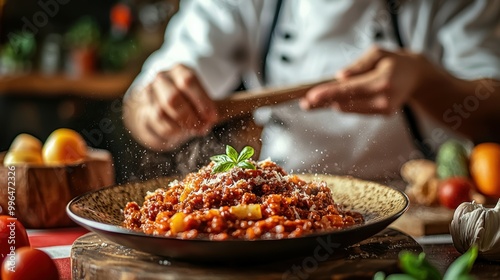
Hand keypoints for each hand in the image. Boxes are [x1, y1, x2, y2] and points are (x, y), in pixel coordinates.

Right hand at [124, 64, 217, 150]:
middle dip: (191, 117)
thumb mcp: (201, 97)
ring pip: (162, 113)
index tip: (213, 117)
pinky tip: (179, 133)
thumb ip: (216, 105)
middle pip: (173, 98)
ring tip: (193, 130)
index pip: (189, 81)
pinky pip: (154, 125)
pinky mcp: (140, 112)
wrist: (156, 102)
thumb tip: (260, 100)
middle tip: (203, 129)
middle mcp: (161, 78)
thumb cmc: (187, 101)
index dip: (202, 101)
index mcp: (179, 69)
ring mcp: (148, 94)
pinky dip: (170, 132)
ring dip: (181, 126)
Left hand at [300, 46, 429, 114]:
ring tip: (312, 102)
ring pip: (349, 109)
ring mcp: (383, 109)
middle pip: (346, 103)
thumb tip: (340, 77)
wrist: (417, 77)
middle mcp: (383, 99)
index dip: (329, 93)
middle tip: (304, 102)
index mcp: (381, 81)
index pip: (349, 89)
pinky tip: (333, 101)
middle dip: (323, 102)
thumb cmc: (394, 61)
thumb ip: (359, 66)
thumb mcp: (377, 54)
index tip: (311, 96)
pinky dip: (344, 104)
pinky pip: (356, 110)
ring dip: (330, 104)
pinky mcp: (382, 114)